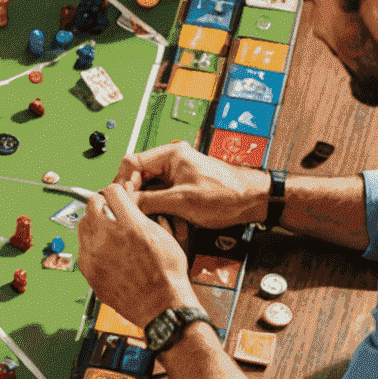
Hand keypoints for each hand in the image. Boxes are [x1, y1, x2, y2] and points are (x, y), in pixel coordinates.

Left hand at [76, 174, 197, 330]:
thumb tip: (130, 206)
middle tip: (110, 213)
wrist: (161, 307)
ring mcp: (95, 254)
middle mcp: (109, 237)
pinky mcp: (88, 270)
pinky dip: (91, 245)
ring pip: (83, 224)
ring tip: (107, 233)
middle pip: (92, 203)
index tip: (118, 197)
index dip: (117, 192)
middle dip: (102, 204)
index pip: (111, 190)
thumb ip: (143, 217)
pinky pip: (82, 247)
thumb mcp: (165, 236)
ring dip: (93, 223)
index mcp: (131, 225)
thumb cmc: (168, 276)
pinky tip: (105, 252)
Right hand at [118, 141, 269, 228]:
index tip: (121, 202)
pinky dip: (167, 210)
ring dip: (154, 208)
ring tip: (162, 222)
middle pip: (140, 177)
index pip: (131, 163)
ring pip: (152, 189)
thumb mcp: (183, 201)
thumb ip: (150, 201)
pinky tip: (175, 223)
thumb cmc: (227, 194)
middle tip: (138, 215)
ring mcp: (179, 172)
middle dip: (140, 199)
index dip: (123, 183)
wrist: (256, 200)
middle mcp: (172, 160)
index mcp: (170, 155)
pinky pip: (165, 196)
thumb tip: (126, 203)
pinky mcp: (186, 184)